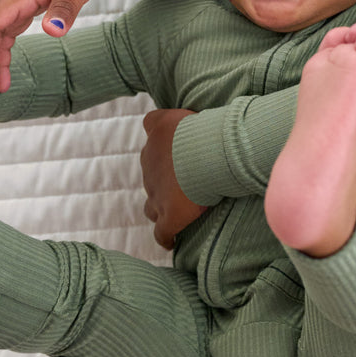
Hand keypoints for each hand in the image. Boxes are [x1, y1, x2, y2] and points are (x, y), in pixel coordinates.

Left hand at [140, 109, 206, 249]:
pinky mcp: (169, 216)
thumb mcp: (183, 114)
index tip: (174, 148)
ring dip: (161, 206)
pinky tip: (172, 242)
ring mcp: (156, 193)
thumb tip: (183, 119)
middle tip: (188, 180)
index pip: (151, 137)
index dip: (160, 144)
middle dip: (165, 178)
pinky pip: (162, 233)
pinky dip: (166, 237)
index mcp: (157, 139)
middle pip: (152, 174)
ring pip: (151, 205)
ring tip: (176, 210)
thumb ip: (174, 117)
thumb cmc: (201, 132)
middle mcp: (151, 165)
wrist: (204, 156)